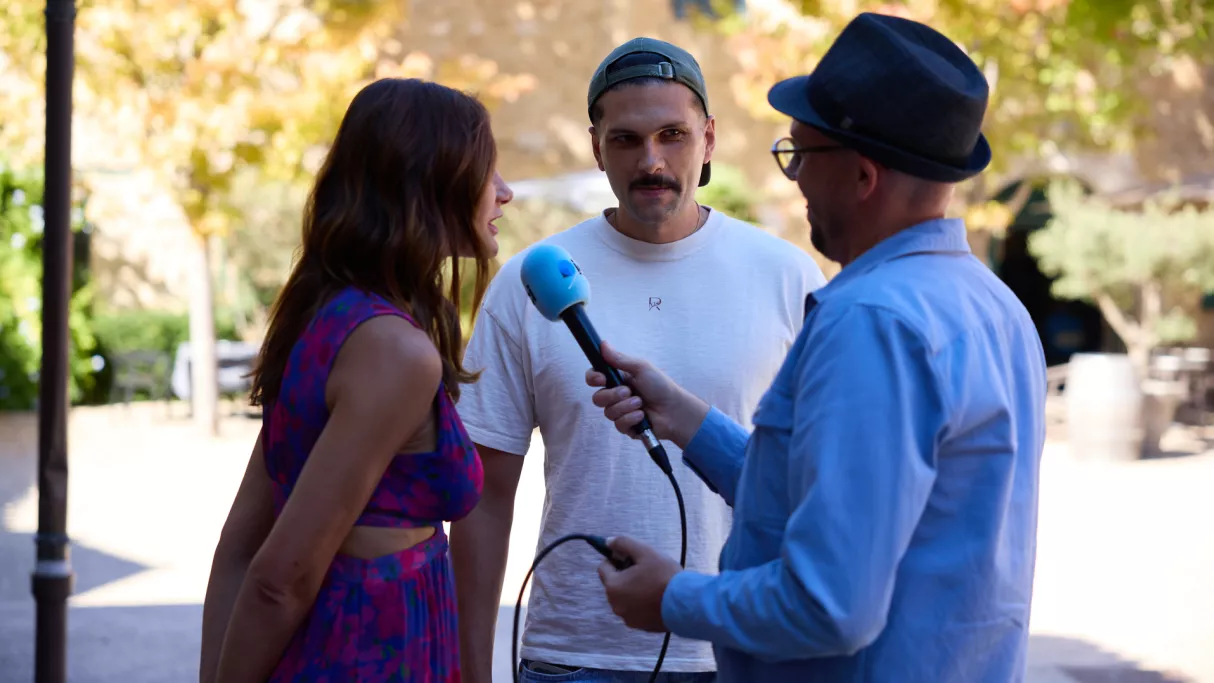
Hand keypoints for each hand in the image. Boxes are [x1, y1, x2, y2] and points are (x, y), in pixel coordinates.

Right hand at [585, 341, 708, 447]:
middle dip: (613, 395)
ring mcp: (620, 412)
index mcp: (617, 379)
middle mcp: (616, 396)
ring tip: (641, 404)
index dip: (593, 378)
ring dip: (625, 407)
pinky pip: (618, 424)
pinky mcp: (626, 426)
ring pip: (608, 412)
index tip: (601, 379)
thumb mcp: (641, 367)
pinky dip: (631, 419)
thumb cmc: (660, 386)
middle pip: (597, 398)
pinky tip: (642, 415)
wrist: (674, 409)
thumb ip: (620, 359)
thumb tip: (603, 344)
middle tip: (629, 392)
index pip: (594, 378)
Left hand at [597, 536, 681, 632]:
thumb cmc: (664, 576)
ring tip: (653, 585)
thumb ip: (623, 543)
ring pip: (624, 598)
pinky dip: (641, 604)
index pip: (603, 567)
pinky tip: (656, 598)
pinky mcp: (640, 626)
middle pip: (614, 584)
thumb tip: (608, 542)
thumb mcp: (645, 552)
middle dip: (625, 575)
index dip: (615, 559)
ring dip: (633, 590)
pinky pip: (635, 610)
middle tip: (645, 570)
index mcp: (613, 586)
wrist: (685, 604)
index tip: (631, 558)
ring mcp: (627, 617)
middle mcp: (615, 604)